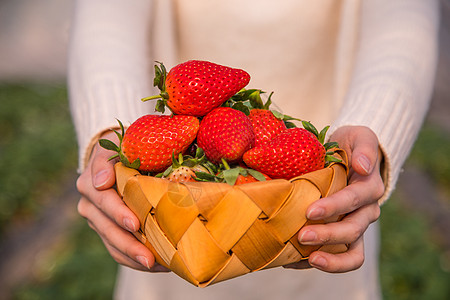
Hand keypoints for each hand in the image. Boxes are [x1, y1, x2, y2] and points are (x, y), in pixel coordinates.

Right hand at [76, 131, 167, 271]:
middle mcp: (90, 205)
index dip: (119, 213)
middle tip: (149, 257)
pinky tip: (157, 265)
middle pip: (108, 229)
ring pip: (113, 244)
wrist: (117, 157)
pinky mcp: (106, 232)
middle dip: (129, 244)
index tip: (135, 224)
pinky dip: (134, 260)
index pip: (104, 201)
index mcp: (91, 183)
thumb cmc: (123, 149)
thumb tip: (102, 182)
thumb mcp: (115, 144)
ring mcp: (97, 221)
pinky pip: (117, 251)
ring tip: (156, 265)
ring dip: (133, 257)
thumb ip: (106, 159)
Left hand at [285, 126, 384, 271]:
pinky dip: (318, 262)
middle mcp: (365, 212)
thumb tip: (364, 167)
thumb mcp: (360, 136)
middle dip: (327, 236)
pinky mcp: (343, 238)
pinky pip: (338, 258)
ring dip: (329, 259)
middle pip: (352, 231)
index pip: (354, 201)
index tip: (310, 211)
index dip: (334, 207)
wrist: (347, 157)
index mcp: (369, 188)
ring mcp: (355, 227)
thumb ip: (366, 147)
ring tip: (306, 259)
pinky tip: (293, 262)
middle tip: (301, 236)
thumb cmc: (351, 146)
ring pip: (351, 253)